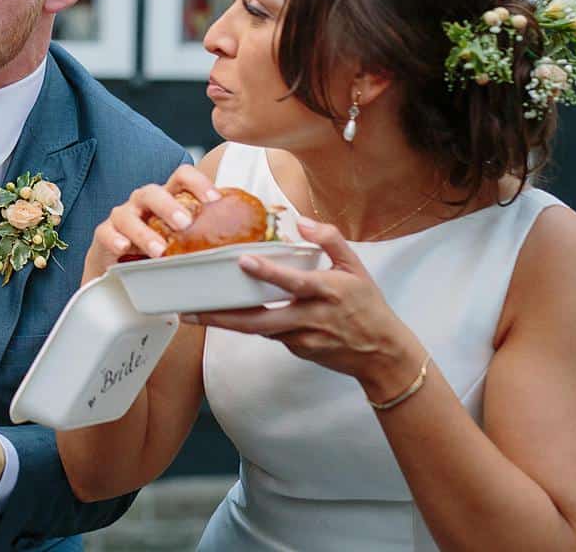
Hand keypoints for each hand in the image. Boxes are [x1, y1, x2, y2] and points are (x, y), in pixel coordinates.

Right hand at [83, 164, 220, 282]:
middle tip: (185, 224)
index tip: (215, 201)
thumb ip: (207, 233)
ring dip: (144, 232)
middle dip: (169, 206)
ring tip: (159, 250)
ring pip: (128, 215)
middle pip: (153, 192)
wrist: (123, 265)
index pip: (181, 177)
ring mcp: (122, 216)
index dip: (198, 183)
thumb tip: (250, 239)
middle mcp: (143, 201)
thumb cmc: (161, 247)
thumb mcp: (184, 238)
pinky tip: (125, 249)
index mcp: (166, 196)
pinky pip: (107, 233)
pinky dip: (116, 240)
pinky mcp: (104, 234)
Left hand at [185, 217, 424, 400]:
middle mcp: (311, 318)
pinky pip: (269, 334)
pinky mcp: (297, 350)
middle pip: (261, 321)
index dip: (268, 272)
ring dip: (227, 324)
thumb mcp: (356, 267)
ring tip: (195, 314)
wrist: (382, 354)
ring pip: (258, 330)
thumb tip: (301, 220)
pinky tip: (229, 315)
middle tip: (192, 311)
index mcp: (328, 292)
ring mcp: (303, 338)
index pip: (294, 282)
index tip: (243, 261)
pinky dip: (251, 324)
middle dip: (224, 318)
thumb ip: (330, 239)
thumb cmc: (368, 305)